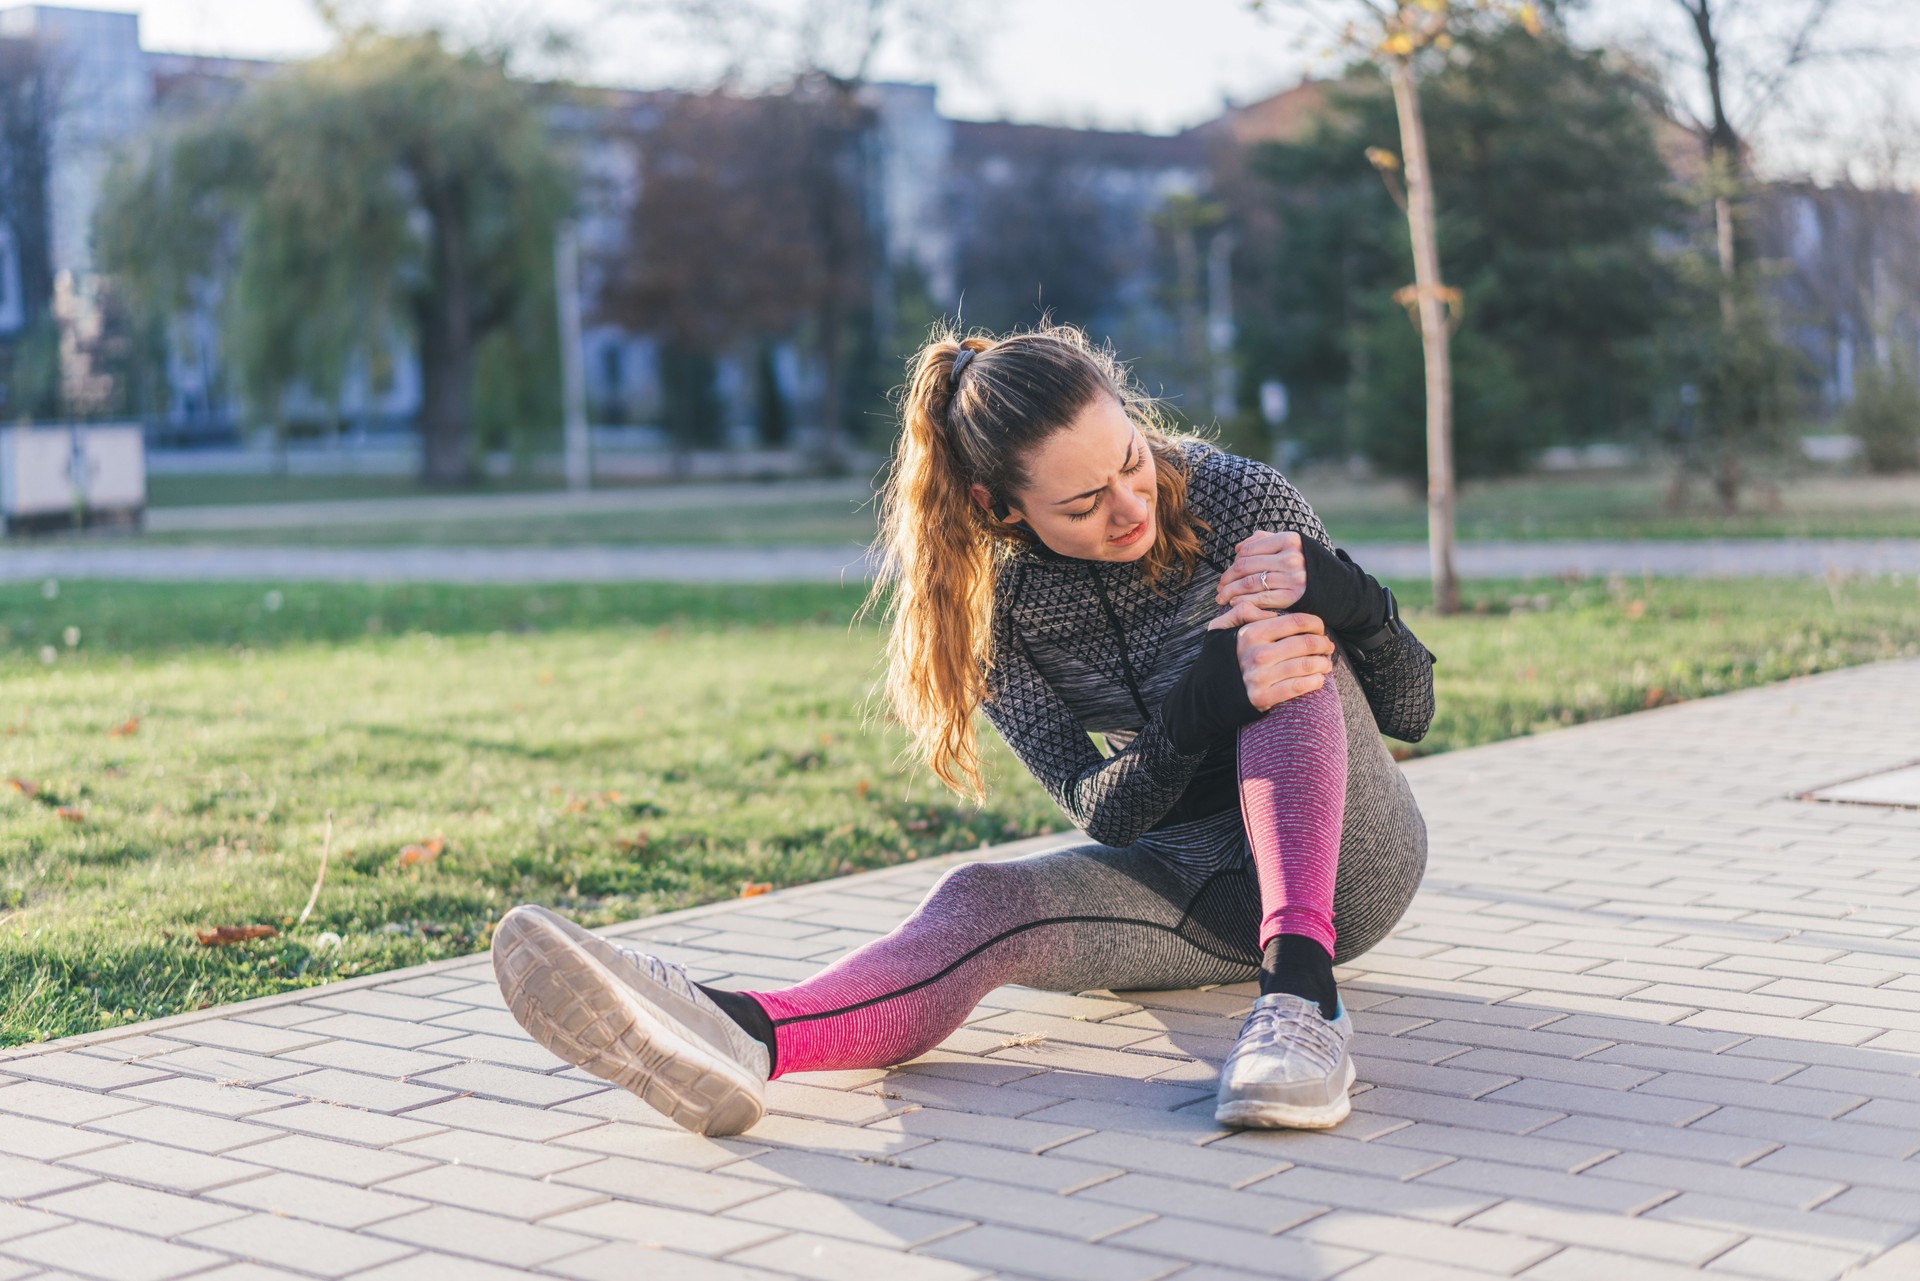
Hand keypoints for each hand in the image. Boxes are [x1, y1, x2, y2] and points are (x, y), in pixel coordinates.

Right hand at [1206, 605, 1334, 711]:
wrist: (1205, 694)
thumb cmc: (1220, 658)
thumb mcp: (1221, 628)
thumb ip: (1243, 611)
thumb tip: (1270, 613)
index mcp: (1251, 632)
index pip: (1296, 622)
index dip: (1315, 623)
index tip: (1320, 628)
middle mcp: (1257, 653)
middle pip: (1307, 643)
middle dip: (1323, 644)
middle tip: (1327, 646)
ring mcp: (1261, 676)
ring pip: (1307, 665)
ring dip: (1323, 663)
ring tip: (1326, 663)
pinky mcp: (1264, 697)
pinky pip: (1299, 687)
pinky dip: (1315, 682)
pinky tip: (1318, 679)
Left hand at [1215, 530, 1305, 612]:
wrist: (1340, 589)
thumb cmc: (1310, 567)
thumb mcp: (1294, 547)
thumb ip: (1266, 542)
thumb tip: (1238, 548)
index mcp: (1289, 540)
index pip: (1249, 550)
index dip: (1233, 563)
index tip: (1226, 574)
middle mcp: (1291, 557)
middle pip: (1246, 566)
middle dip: (1227, 579)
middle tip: (1219, 587)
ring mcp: (1293, 577)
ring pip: (1249, 583)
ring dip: (1230, 591)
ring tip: (1222, 597)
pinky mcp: (1294, 596)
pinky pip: (1261, 598)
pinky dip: (1244, 600)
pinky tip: (1234, 603)